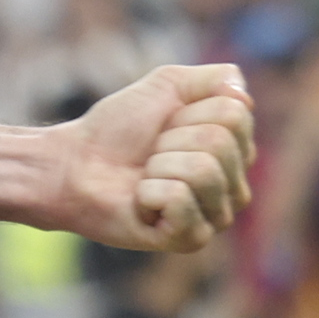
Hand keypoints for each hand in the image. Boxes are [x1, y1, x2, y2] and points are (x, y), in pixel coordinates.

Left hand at [47, 62, 256, 251]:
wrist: (75, 164)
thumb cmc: (118, 129)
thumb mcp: (165, 86)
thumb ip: (214, 78)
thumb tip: (244, 96)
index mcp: (236, 151)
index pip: (234, 114)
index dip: (187, 110)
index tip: (164, 124)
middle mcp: (235, 186)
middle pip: (220, 142)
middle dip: (171, 138)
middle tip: (150, 152)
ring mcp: (216, 216)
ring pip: (204, 170)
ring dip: (159, 164)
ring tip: (146, 175)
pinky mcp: (191, 239)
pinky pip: (179, 198)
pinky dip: (149, 191)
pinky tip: (141, 201)